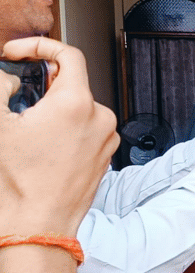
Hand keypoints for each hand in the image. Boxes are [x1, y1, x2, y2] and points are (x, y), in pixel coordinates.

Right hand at [0, 37, 118, 235]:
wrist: (37, 227)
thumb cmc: (18, 185)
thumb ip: (1, 87)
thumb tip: (8, 75)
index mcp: (77, 103)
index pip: (68, 53)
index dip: (39, 46)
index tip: (18, 53)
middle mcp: (100, 117)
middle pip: (72, 83)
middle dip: (42, 84)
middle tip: (17, 97)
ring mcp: (106, 139)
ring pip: (78, 108)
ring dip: (53, 109)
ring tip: (29, 131)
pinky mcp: (106, 156)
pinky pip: (86, 130)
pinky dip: (66, 128)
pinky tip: (44, 147)